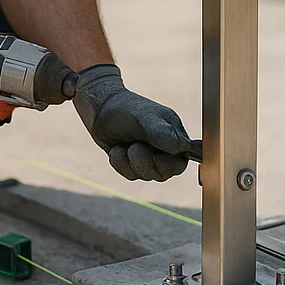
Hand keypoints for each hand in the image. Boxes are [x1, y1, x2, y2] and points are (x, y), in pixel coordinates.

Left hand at [74, 65, 195, 180]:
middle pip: (165, 172)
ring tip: (124, 144)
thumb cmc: (126, 108)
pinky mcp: (134, 165)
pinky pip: (131, 175)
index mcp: (175, 134)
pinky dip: (120, 163)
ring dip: (130, 160)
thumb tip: (182, 147)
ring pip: (147, 175)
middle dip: (146, 161)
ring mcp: (150, 158)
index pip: (185, 158)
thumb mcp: (144, 117)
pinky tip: (117, 149)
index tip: (155, 153)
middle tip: (135, 146)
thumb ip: (162, 132)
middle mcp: (165, 149)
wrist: (100, 109)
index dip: (171, 162)